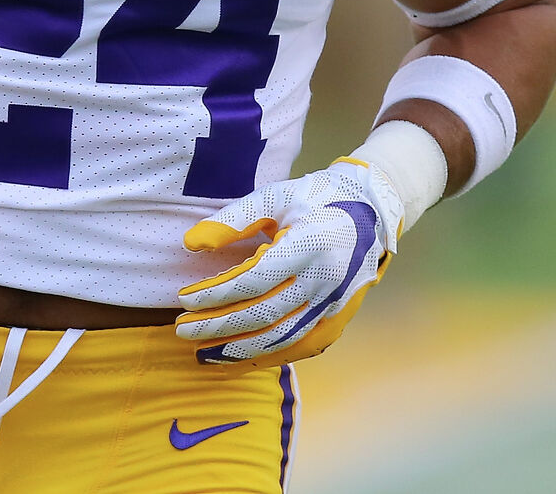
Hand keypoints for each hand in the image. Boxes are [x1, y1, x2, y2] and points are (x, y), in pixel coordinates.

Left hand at [176, 157, 403, 367]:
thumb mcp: (276, 197)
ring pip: (281, 339)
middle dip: (217, 327)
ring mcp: (334, 305)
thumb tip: (190, 244)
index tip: (184, 300)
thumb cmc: (317, 198)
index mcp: (309, 245)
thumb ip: (233, 220)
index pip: (253, 281)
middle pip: (262, 315)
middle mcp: (325, 281)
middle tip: (182, 330)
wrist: (373, 211)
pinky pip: (299, 347)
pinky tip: (238, 358)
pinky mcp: (338, 319)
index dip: (215, 294)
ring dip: (238, 351)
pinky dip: (267, 356)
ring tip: (202, 353)